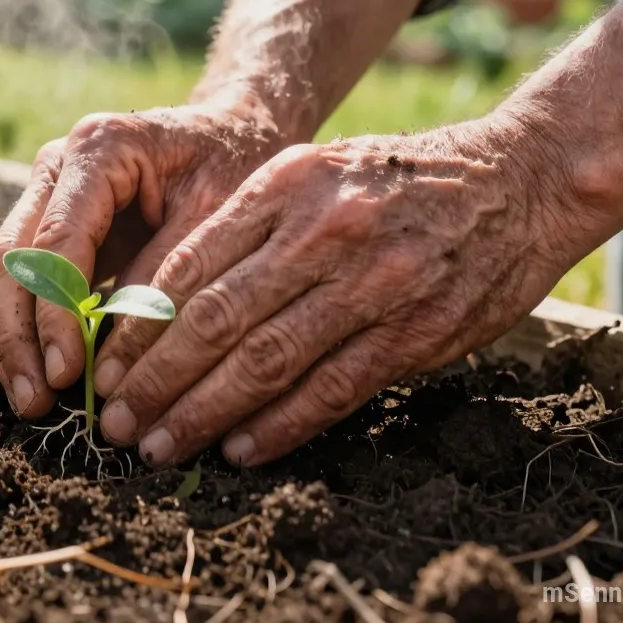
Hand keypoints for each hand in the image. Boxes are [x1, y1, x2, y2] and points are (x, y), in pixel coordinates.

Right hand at [0, 103, 288, 417]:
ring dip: (13, 338)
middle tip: (34, 401)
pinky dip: (27, 327)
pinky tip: (38, 374)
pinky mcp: (50, 223)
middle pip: (10, 256)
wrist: (235, 134)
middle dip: (17, 335)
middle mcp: (58, 165)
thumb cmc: (235, 168)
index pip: (57, 240)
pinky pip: (24, 279)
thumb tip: (114, 358)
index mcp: (99, 148)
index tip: (65, 373)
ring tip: (31, 401)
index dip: (55, 312)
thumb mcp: (218, 218)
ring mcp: (46, 192)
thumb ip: (166, 278)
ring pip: (5, 272)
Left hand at [97, 118, 581, 466]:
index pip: (190, 265)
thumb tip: (163, 299)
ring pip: (266, 361)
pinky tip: (238, 450)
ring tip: (159, 446)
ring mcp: (372, 282)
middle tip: (116, 422)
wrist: (518, 180)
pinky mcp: (416, 331)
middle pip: (216, 319)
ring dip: (203, 413)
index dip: (138, 327)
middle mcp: (323, 230)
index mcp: (285, 184)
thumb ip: (248, 226)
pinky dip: (280, 426)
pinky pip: (332, 389)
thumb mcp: (315, 171)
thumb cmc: (397, 180)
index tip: (104, 367)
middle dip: (156, 381)